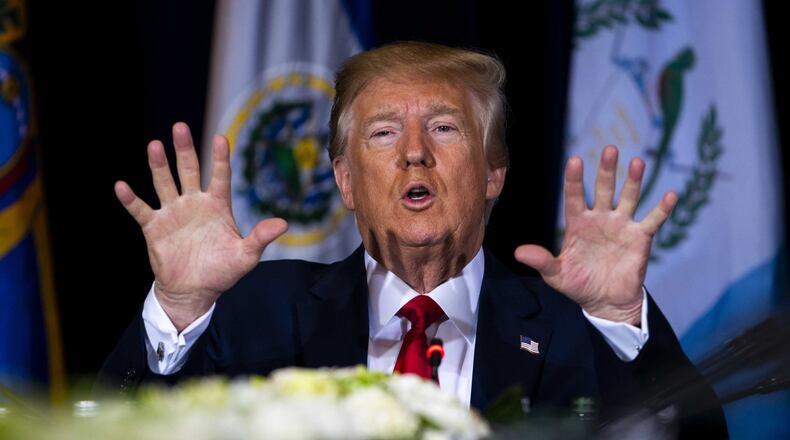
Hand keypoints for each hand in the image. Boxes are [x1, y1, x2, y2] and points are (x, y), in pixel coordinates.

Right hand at [115, 122, 287, 330]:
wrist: (194, 291)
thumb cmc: (222, 271)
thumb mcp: (246, 256)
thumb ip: (260, 238)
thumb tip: (283, 223)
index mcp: (217, 206)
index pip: (221, 177)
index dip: (221, 158)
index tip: (221, 138)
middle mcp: (194, 203)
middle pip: (189, 170)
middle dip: (184, 149)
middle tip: (180, 127)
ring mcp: (173, 213)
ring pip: (164, 183)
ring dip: (159, 165)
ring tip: (154, 145)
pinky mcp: (154, 227)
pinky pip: (141, 210)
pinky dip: (131, 199)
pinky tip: (122, 187)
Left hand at [514, 145, 676, 324]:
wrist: (605, 302)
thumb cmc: (578, 285)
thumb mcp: (556, 275)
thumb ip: (541, 261)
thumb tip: (519, 252)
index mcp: (578, 224)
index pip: (574, 197)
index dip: (574, 180)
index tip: (574, 160)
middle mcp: (600, 219)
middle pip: (604, 189)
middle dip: (607, 170)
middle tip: (610, 149)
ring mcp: (622, 226)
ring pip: (629, 198)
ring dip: (634, 181)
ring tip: (637, 162)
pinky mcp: (640, 238)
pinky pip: (652, 220)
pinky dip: (661, 208)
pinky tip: (670, 195)